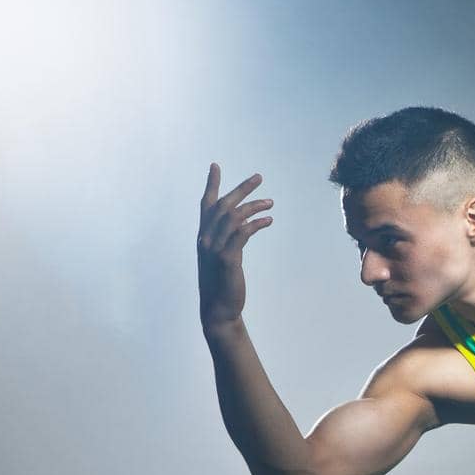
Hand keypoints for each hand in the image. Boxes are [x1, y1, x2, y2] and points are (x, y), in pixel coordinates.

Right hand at [197, 163, 273, 332]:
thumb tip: (242, 228)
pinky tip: (269, 221)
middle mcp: (205, 239)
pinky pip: (241, 234)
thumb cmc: (222, 284)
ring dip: (254, 206)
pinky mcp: (226, 259)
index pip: (206, 205)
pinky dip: (255, 224)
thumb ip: (228, 241)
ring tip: (271, 203)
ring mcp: (214, 248)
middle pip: (223, 205)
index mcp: (203, 237)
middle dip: (241, 189)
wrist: (218, 309)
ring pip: (233, 217)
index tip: (215, 166)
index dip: (211, 184)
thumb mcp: (223, 258)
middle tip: (259, 177)